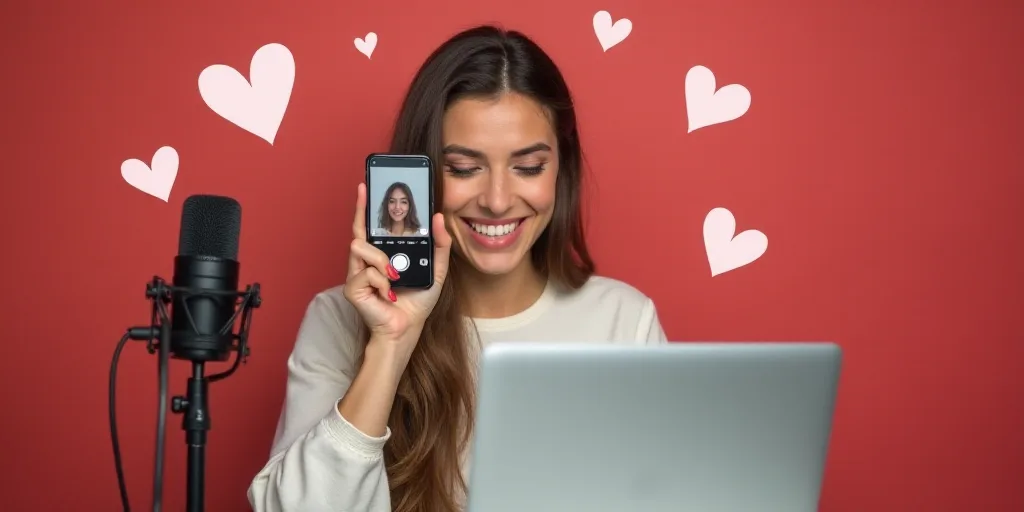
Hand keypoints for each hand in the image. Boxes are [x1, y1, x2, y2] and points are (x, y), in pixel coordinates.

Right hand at [342, 183, 452, 348]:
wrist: (407, 329)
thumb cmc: (416, 302)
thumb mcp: (436, 269)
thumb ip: (440, 245)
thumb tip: (438, 217)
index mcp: (382, 255)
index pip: (370, 226)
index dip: (365, 206)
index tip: (366, 185)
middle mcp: (366, 262)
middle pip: (358, 231)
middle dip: (362, 211)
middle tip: (367, 190)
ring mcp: (357, 274)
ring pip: (360, 247)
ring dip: (381, 260)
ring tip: (394, 276)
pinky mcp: (352, 288)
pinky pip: (366, 273)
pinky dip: (382, 282)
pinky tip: (387, 294)